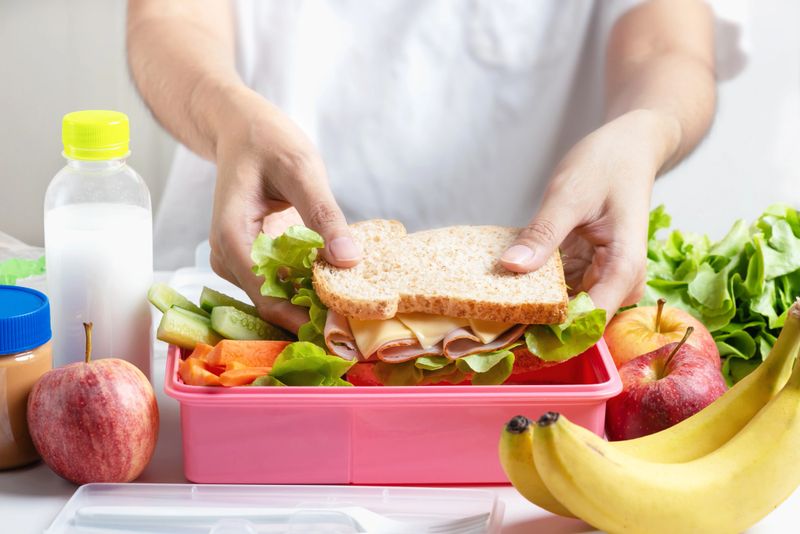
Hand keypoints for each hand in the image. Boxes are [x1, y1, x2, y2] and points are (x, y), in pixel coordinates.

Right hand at [208, 87, 360, 331]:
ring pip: (276, 296)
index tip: (344, 329)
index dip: (304, 318)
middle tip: (357, 325)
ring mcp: (237, 260)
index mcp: (232, 239)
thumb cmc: (266, 141)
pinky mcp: (252, 257)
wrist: (241, 129)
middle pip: (271, 303)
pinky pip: (280, 282)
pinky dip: (307, 285)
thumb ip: (324, 214)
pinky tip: (336, 283)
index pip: (267, 298)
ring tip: (353, 306)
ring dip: (312, 302)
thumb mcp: (302, 170)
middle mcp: (228, 257)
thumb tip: (349, 260)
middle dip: (312, 315)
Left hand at [500, 110, 679, 317]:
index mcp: (624, 267)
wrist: (629, 149)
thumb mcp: (568, 196)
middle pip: (577, 320)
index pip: (590, 320)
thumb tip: (512, 266)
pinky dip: (537, 286)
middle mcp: (619, 281)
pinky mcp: (590, 271)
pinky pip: (561, 289)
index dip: (551, 331)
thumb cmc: (607, 165)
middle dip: (535, 318)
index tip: (509, 327)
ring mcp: (604, 278)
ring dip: (532, 303)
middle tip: (490, 310)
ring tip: (494, 295)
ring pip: (566, 308)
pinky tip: (510, 278)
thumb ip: (543, 233)